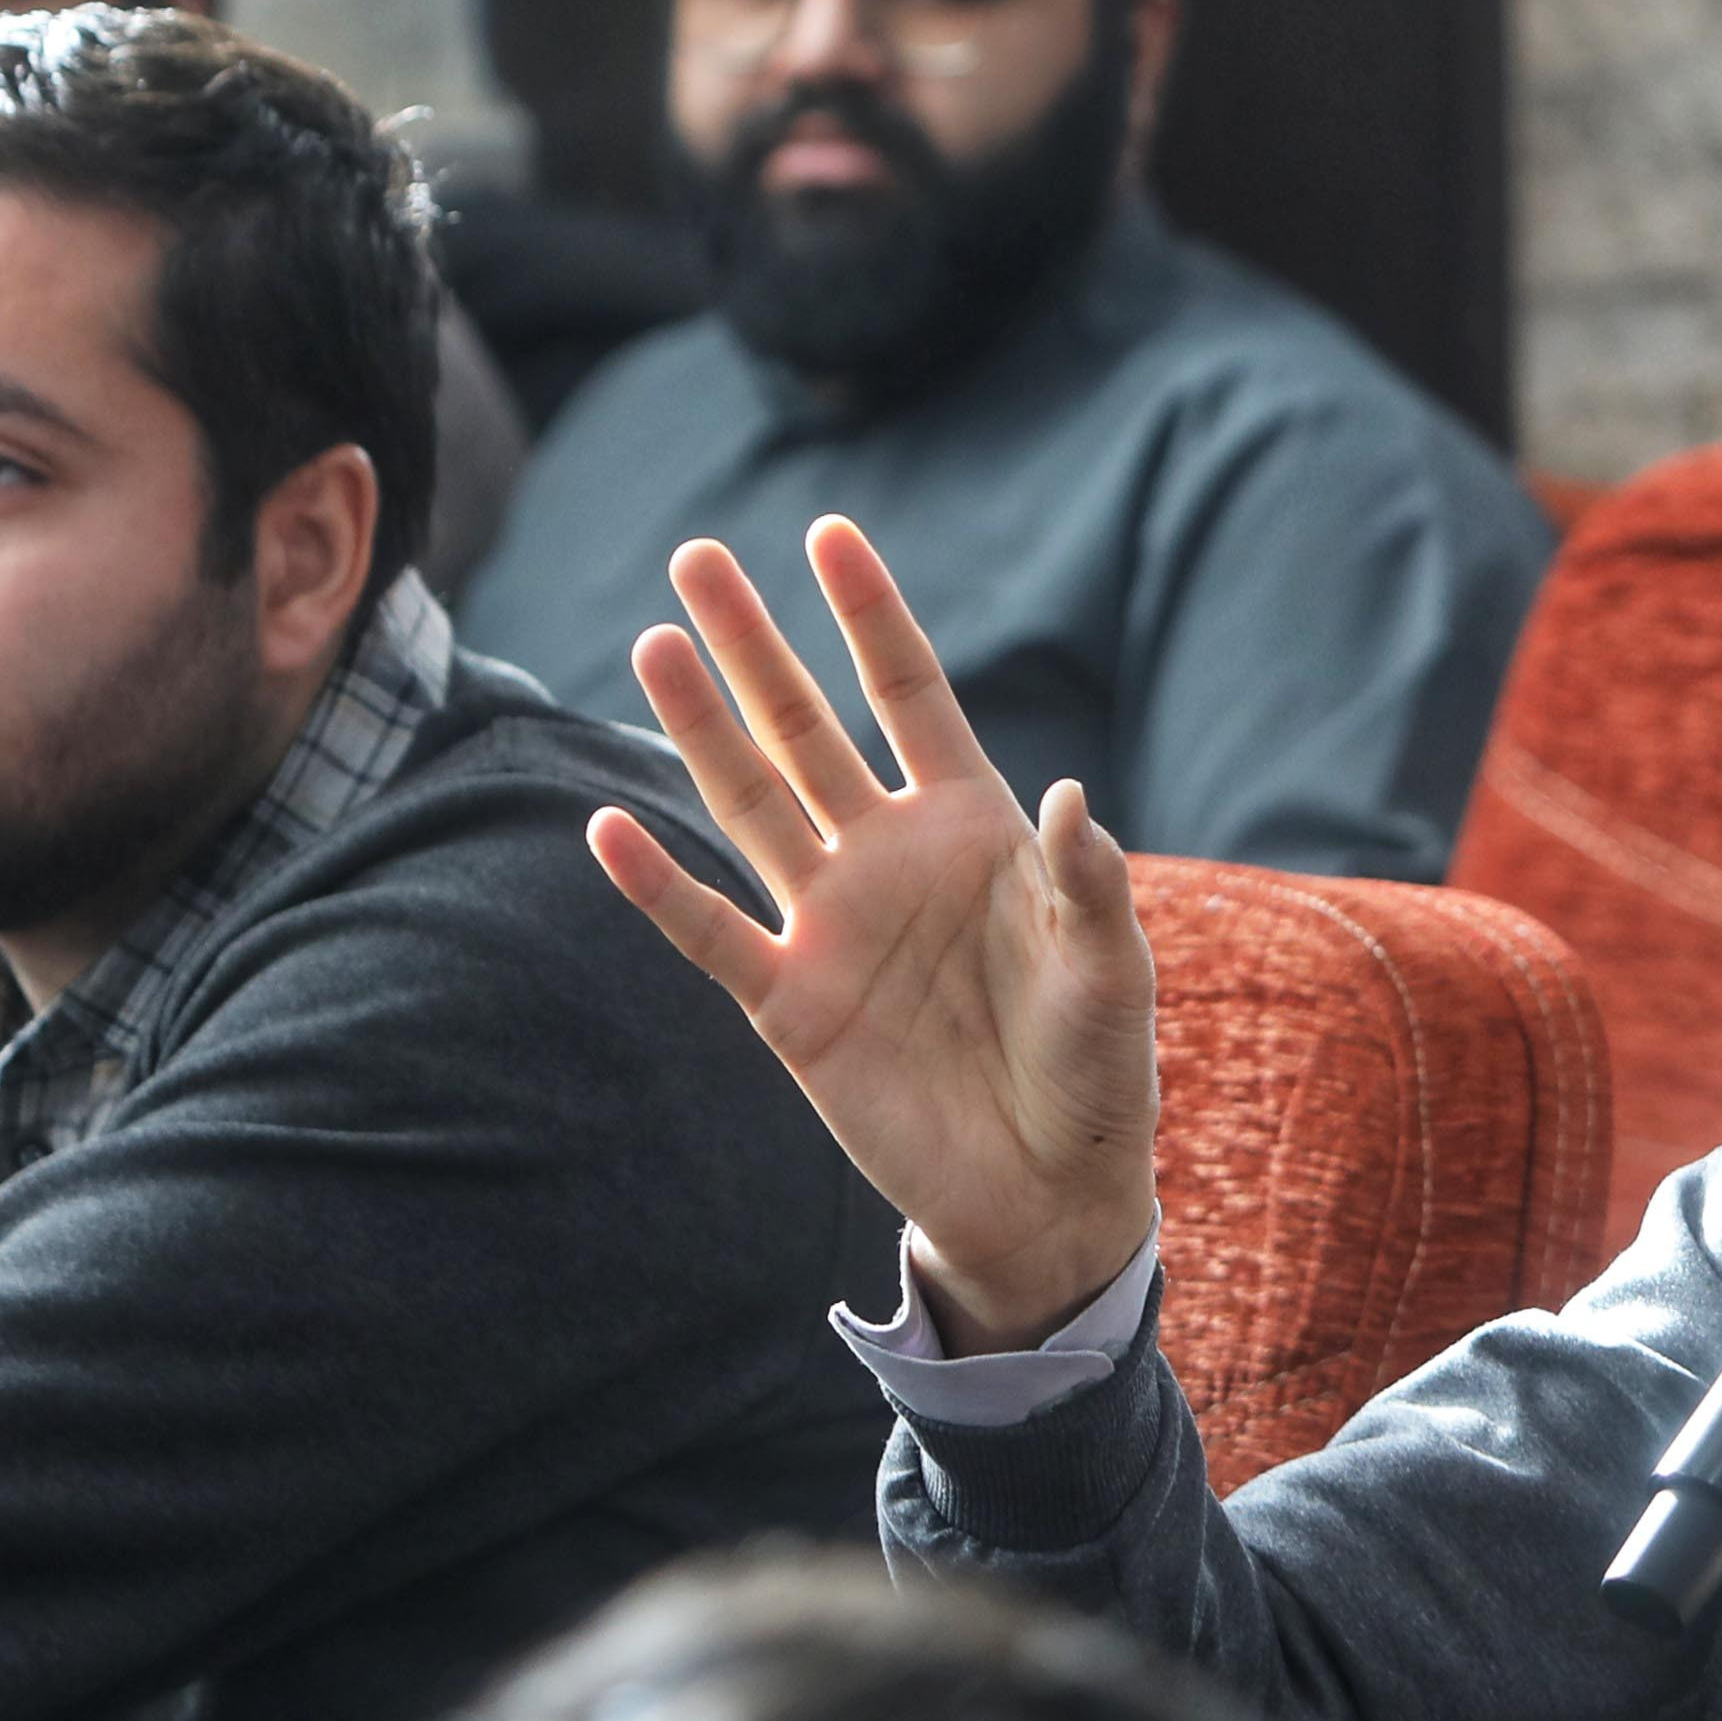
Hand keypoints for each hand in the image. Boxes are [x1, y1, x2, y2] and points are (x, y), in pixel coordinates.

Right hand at [587, 516, 1161, 1349]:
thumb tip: (1076, 796)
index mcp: (973, 827)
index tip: (829, 534)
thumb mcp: (1110, 969)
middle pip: (806, 728)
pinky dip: (660, 887)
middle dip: (754, 645)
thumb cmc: (1095, 1066)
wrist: (1048, 1187)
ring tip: (653, 644)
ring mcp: (831, 925)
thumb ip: (1088, 883)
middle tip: (697, 556)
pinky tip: (611, 826)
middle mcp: (887, 857)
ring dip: (701, 729)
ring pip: (748, 805)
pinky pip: (712, 934)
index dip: (870, 618)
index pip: (910, 696)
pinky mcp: (792, 1006)